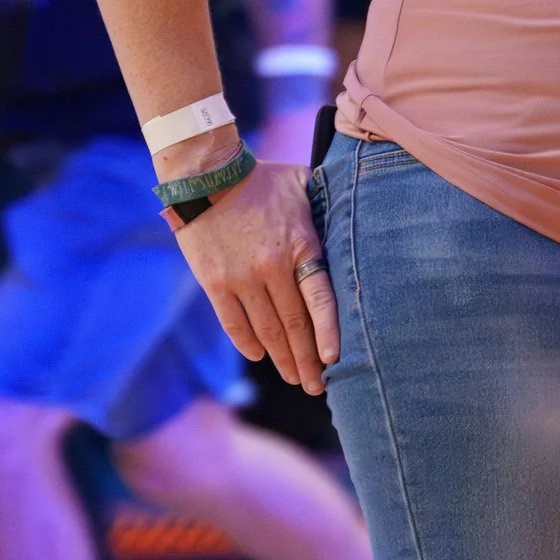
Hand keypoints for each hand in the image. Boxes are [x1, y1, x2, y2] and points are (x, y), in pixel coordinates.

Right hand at [172, 160, 337, 394]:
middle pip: (295, 326)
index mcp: (301, 246)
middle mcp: (272, 268)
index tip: (335, 360)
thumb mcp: (303, 185)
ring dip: (282, 359)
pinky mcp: (214, 282)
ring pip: (267, 331)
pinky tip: (260, 356)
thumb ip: (325, 207)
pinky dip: (248, 343)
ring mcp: (241, 278)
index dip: (329, 333)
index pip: (321, 300)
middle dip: (308, 361)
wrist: (204, 173)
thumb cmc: (260, 178)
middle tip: (317, 386)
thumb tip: (355, 211)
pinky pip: (234, 323)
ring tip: (294, 377)